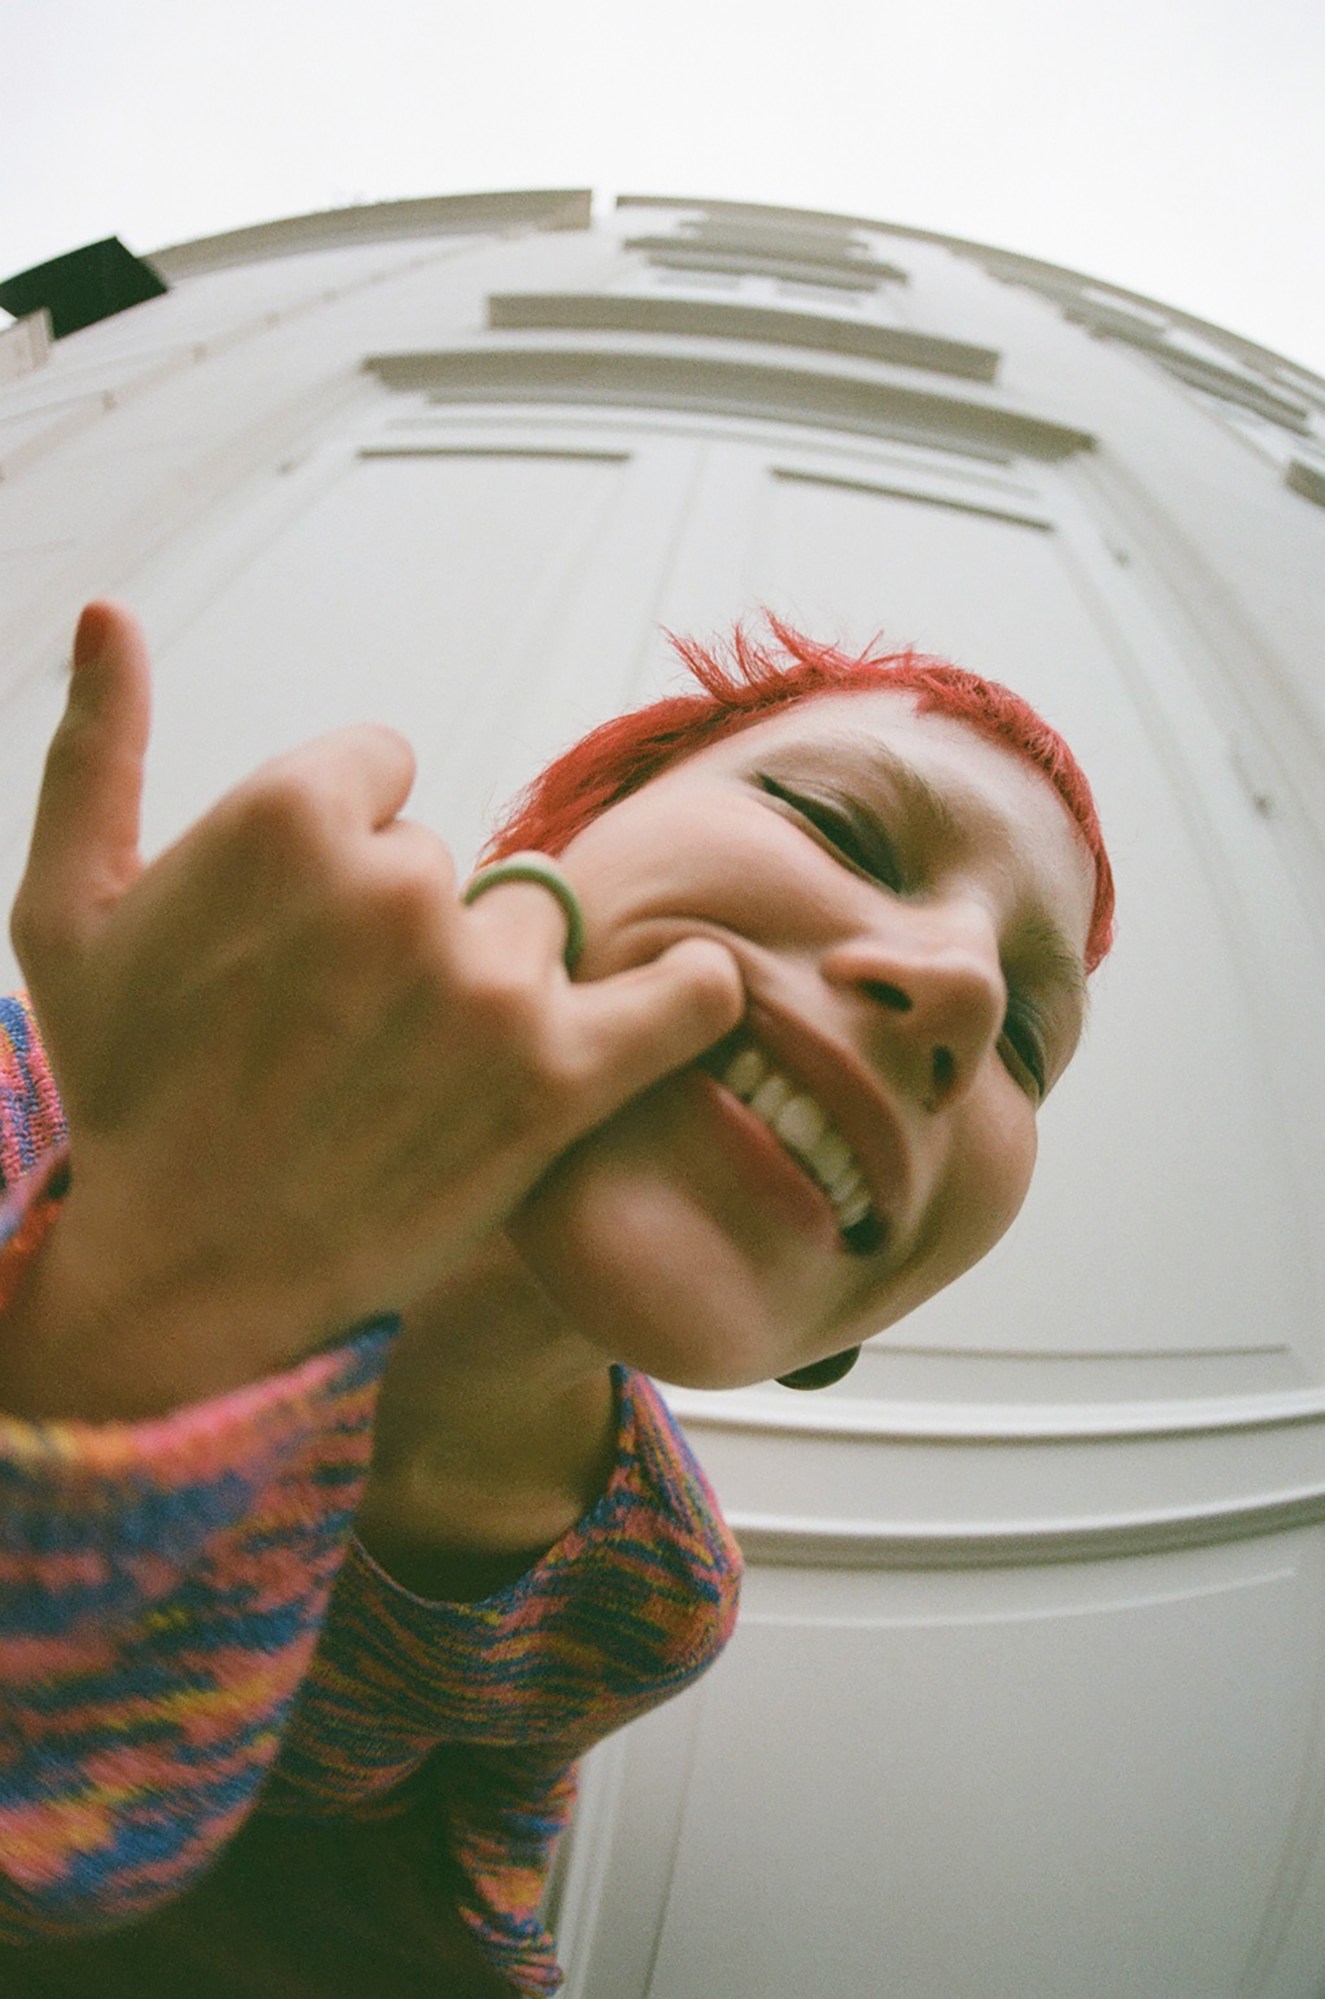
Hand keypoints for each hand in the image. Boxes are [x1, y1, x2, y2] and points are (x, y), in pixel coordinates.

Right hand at [5, 604, 742, 1414]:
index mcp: (291, 815)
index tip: (297, 933)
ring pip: (528, 929)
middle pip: (447, 859)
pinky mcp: (557, 1080)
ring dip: (490, 985)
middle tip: (336, 1030)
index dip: (336, 846)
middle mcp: (402, 883)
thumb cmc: (122, 1092)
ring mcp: (488, 983)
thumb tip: (111, 612)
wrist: (187, 1274)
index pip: (378, 770)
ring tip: (411, 1076)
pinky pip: (677, 1000)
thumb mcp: (67, 910)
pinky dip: (687, 996)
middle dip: (401, 928)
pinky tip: (677, 991)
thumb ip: (95, 748)